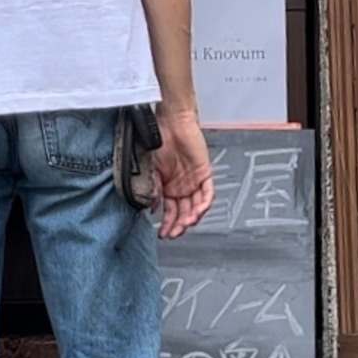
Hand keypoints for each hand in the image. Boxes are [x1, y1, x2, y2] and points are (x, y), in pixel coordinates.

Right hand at [151, 109, 213, 239]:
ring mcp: (194, 181)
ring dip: (191, 218)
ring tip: (184, 225)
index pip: (170, 211)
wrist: (170, 123)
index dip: (168, 224)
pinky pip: (208, 193)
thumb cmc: (157, 141)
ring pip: (196, 206)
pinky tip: (197, 213)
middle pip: (184, 212)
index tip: (163, 233)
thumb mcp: (149, 170)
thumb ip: (152, 189)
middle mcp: (181, 186)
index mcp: (168, 187)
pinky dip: (203, 205)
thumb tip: (151, 208)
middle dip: (179, 225)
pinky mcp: (205, 173)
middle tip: (173, 233)